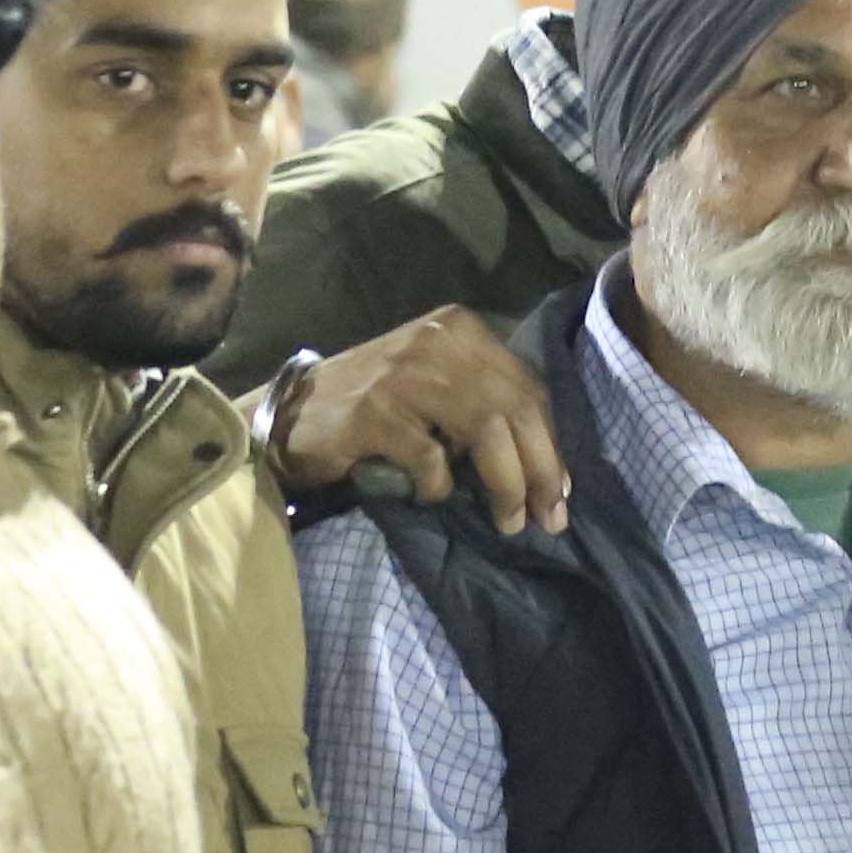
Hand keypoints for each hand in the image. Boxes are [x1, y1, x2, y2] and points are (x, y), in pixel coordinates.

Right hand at [271, 310, 567, 531]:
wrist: (291, 411)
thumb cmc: (375, 405)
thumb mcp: (439, 388)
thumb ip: (487, 407)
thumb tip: (546, 468)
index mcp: (460, 330)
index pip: (528, 390)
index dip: (551, 446)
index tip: (559, 492)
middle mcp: (437, 340)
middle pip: (515, 411)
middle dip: (540, 472)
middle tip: (547, 518)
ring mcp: (405, 373)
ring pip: (485, 432)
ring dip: (505, 486)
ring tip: (508, 521)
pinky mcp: (376, 411)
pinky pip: (431, 458)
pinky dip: (439, 485)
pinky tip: (430, 494)